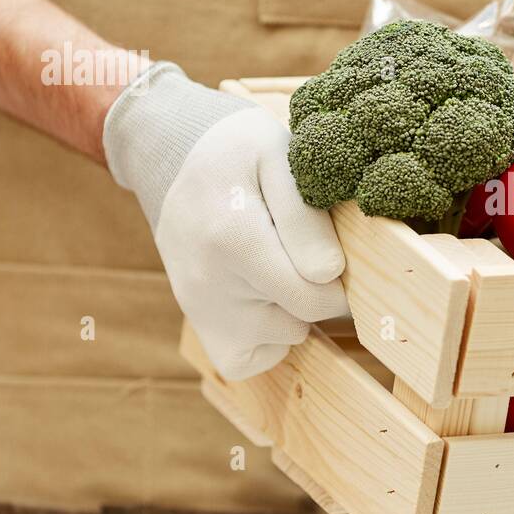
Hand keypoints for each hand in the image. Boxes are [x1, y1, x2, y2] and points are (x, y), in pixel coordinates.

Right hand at [103, 63, 347, 378]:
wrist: (174, 156)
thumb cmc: (237, 153)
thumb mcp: (277, 156)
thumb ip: (304, 215)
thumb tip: (328, 273)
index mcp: (233, 238)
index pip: (315, 295)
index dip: (339, 276)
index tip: (330, 246)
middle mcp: (209, 284)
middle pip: (301, 319)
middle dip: (317, 290)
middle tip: (302, 250)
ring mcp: (199, 309)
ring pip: (282, 339)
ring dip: (294, 310)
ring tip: (277, 263)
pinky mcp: (199, 325)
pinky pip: (250, 360)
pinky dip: (268, 338)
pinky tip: (266, 295)